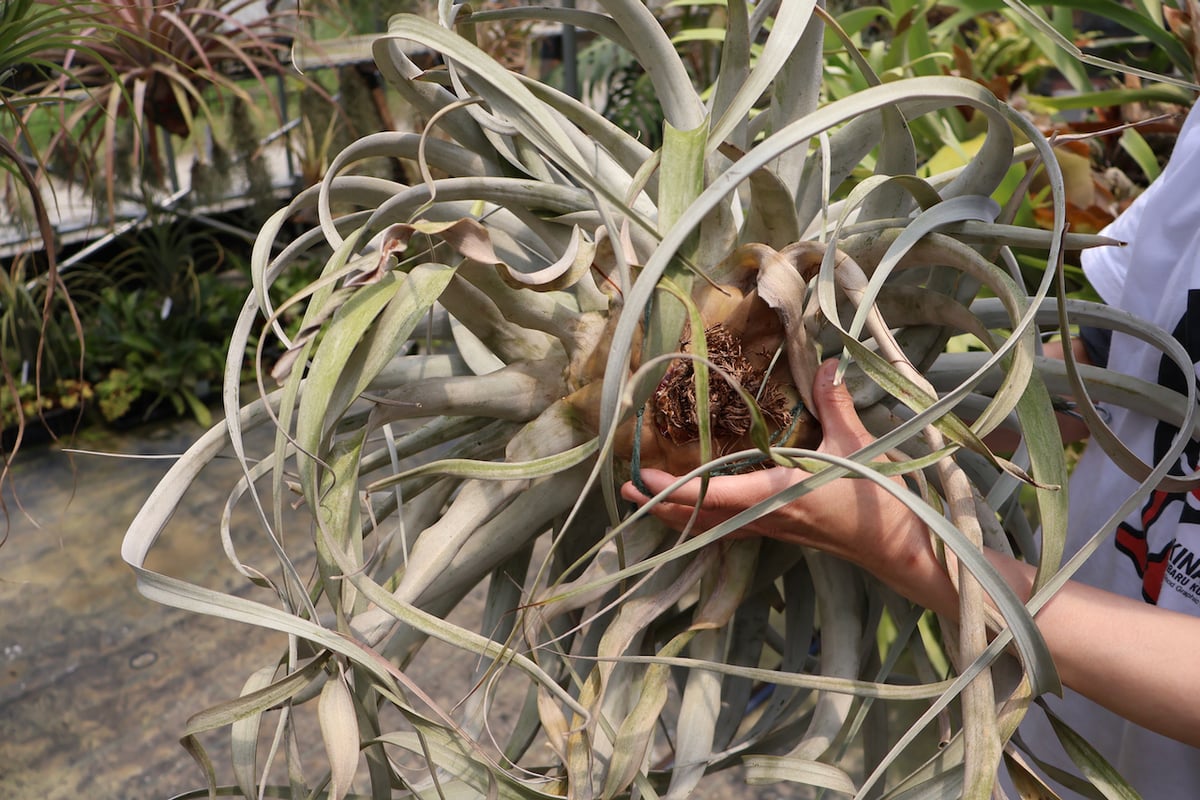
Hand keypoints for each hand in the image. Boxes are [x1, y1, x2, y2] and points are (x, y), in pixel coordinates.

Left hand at [621, 360, 947, 603]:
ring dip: (677, 515)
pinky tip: (698, 511)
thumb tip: (825, 364)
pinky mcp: (783, 531)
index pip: (709, 495)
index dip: (670, 488)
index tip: (639, 477)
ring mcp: (772, 529)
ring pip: (711, 527)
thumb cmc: (879, 501)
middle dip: (659, 506)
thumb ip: (835, 404)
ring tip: (647, 502)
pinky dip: (705, 519)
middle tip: (625, 493)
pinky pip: (731, 528)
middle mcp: (765, 517)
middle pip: (698, 518)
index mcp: (775, 496)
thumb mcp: (859, 446)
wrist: (901, 548)